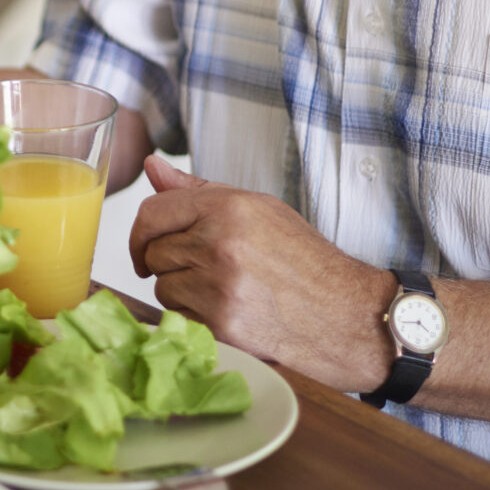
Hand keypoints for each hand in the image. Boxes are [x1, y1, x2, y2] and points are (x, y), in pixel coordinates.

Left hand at [129, 155, 396, 391]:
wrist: (348, 316)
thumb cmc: (305, 261)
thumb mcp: (259, 210)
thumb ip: (198, 190)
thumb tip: (152, 165)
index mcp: (229, 208)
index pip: (152, 212)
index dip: (141, 232)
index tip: (146, 247)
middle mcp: (220, 243)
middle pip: (154, 252)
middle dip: (170, 263)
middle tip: (206, 271)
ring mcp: (219, 286)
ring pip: (163, 288)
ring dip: (182, 293)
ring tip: (223, 292)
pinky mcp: (222, 325)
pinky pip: (179, 318)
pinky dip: (194, 319)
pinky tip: (228, 314)